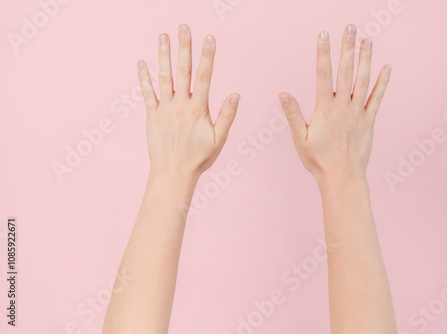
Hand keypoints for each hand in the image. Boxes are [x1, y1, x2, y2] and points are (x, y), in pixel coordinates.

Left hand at [137, 24, 239, 180]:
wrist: (173, 173)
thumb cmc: (199, 159)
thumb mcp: (219, 140)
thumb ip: (227, 116)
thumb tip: (236, 94)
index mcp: (198, 109)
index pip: (204, 76)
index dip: (207, 56)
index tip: (209, 38)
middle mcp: (180, 105)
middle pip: (183, 70)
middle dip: (184, 47)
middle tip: (184, 27)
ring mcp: (164, 109)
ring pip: (164, 77)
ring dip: (163, 55)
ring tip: (163, 36)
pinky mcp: (152, 116)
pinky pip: (147, 93)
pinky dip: (144, 78)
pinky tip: (142, 63)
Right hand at [279, 24, 390, 184]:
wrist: (342, 178)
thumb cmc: (318, 160)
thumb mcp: (299, 139)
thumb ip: (292, 115)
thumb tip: (283, 94)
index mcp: (325, 109)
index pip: (323, 75)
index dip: (323, 53)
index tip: (324, 35)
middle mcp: (344, 107)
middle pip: (346, 71)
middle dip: (347, 47)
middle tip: (351, 28)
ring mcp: (359, 113)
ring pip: (363, 80)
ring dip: (366, 58)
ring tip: (368, 39)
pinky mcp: (369, 121)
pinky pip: (378, 98)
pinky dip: (383, 82)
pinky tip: (387, 67)